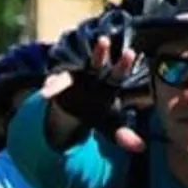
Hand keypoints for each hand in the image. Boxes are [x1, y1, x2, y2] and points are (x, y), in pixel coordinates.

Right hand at [41, 10, 144, 151]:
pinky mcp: (56, 83)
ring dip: (65, 76)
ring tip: (56, 83)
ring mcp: (74, 78)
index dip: (123, 64)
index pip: (118, 73)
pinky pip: (53, 85)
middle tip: (103, 40)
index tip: (130, 52)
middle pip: (97, 63)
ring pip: (71, 74)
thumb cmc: (96, 113)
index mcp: (108, 85)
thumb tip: (141, 147)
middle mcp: (92, 76)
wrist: (72, 108)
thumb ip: (122, 134)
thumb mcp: (108, 126)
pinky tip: (46, 94)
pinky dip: (50, 89)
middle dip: (100, 52)